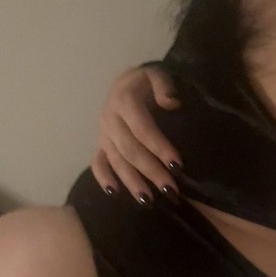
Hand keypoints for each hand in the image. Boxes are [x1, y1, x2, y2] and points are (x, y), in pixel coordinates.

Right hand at [91, 65, 182, 204]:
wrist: (126, 83)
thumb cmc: (146, 83)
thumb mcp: (157, 75)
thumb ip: (164, 86)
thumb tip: (171, 102)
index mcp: (124, 101)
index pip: (143, 129)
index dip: (160, 147)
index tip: (178, 165)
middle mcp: (110, 119)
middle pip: (131, 150)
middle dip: (152, 172)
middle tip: (171, 190)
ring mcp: (103, 134)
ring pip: (116, 161)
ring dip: (132, 182)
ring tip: (149, 201)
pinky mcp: (100, 144)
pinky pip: (97, 163)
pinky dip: (103, 178)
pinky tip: (114, 193)